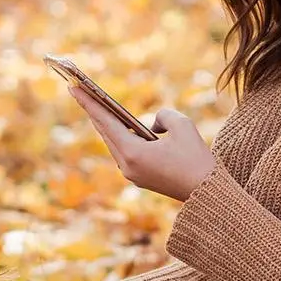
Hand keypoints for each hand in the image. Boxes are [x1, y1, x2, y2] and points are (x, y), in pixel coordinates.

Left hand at [67, 85, 218, 201]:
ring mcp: (131, 174)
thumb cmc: (196, 158)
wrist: (207, 193)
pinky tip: (116, 126)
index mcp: (133, 153)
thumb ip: (162, 116)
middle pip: (105, 132)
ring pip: (114, 143)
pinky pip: (124, 152)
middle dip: (94, 110)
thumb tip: (151, 126)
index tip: (73, 87)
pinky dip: (120, 137)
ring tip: (95, 105)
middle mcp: (127, 166)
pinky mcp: (139, 178)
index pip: (105, 121)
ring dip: (107, 124)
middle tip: (80, 91)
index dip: (89, 102)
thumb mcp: (182, 126)